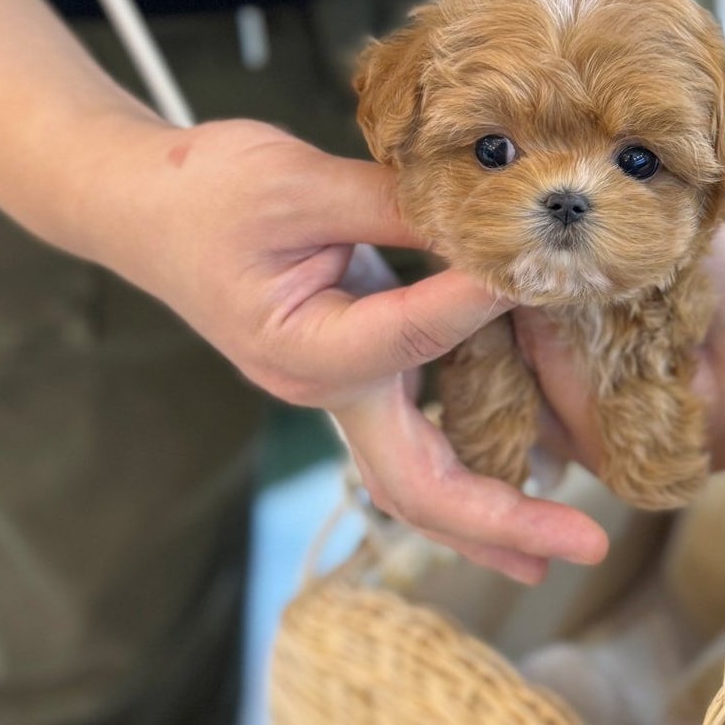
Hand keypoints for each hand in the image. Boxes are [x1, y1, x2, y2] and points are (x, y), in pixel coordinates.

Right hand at [88, 117, 609, 584]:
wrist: (137, 205)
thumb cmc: (203, 191)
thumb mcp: (298, 181)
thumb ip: (393, 203)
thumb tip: (488, 211)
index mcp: (306, 349)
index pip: (417, 336)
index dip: (486, 300)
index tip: (544, 270)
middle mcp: (325, 388)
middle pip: (419, 488)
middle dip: (505, 520)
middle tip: (588, 543)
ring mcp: (337, 389)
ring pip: (419, 477)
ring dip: (492, 513)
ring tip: (566, 541)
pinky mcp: (352, 370)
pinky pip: (419, 430)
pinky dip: (473, 453)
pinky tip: (529, 459)